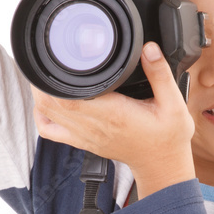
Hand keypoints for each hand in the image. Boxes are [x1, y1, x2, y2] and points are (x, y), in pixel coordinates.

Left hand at [31, 43, 195, 198]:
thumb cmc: (167, 138)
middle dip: (43, 80)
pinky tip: (46, 101)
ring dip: (40, 94)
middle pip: (51, 103)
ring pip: (47, 115)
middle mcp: (94, 126)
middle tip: (47, 58)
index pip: (70, 96)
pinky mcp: (82, 142)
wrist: (161, 165)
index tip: (55, 56)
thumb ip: (160, 74)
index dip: (54, 78)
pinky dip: (42, 115)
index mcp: (113, 114)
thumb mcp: (174, 104)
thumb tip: (148, 48)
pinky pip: (50, 131)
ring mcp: (85, 136)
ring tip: (45, 74)